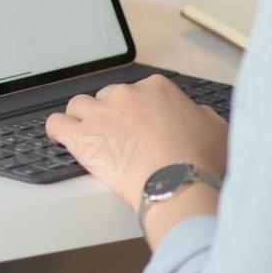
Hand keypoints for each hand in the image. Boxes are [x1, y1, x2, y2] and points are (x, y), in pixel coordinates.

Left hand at [45, 74, 230, 210]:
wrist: (178, 184)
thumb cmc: (199, 161)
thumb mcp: (216, 127)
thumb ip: (198, 114)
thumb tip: (192, 114)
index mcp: (157, 88)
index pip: (139, 91)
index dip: (139, 109)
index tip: (140, 124)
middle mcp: (125, 94)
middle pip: (108, 97)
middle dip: (111, 114)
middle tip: (119, 136)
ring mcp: (100, 114)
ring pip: (78, 106)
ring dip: (82, 118)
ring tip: (89, 135)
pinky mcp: (81, 136)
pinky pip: (55, 123)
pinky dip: (55, 130)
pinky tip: (59, 138)